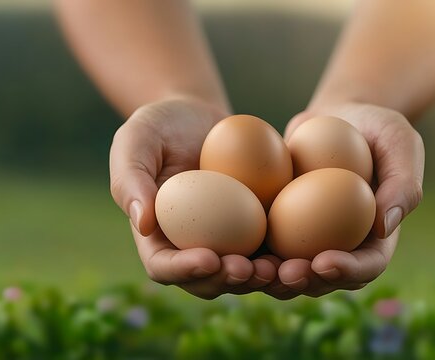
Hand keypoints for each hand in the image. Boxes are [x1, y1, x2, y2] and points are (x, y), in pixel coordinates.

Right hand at [109, 97, 278, 298]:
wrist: (199, 117)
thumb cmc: (160, 125)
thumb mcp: (136, 140)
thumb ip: (130, 178)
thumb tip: (141, 222)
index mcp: (157, 237)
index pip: (164, 266)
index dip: (185, 270)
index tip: (209, 258)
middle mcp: (190, 247)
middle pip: (206, 281)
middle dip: (228, 282)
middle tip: (249, 269)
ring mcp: (226, 242)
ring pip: (242, 274)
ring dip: (260, 279)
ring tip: (279, 268)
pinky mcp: (255, 230)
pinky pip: (270, 248)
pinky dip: (284, 256)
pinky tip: (304, 250)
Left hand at [265, 102, 423, 298]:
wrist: (336, 116)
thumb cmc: (376, 126)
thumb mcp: (400, 142)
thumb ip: (402, 182)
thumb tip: (385, 226)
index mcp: (375, 237)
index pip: (367, 265)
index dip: (347, 271)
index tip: (324, 261)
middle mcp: (342, 245)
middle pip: (324, 279)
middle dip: (303, 282)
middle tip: (283, 273)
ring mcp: (308, 239)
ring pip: (288, 270)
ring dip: (269, 277)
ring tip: (250, 268)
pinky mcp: (279, 226)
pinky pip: (262, 243)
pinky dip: (247, 250)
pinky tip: (227, 247)